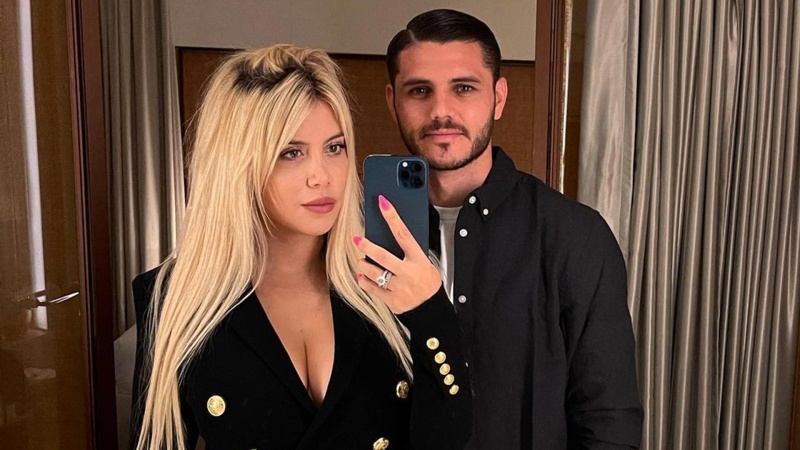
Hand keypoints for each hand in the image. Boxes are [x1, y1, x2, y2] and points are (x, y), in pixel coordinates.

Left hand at [353, 195, 441, 313]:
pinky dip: (364, 282)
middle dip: (367, 246)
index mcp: (418, 260)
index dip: (392, 217)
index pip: (403, 234)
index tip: (383, 203)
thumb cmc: (427, 283)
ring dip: (363, 266)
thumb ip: (410, 253)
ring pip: (373, 273)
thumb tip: (393, 237)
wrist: (431, 309)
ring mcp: (399, 287)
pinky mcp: (391, 300)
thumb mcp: (426, 264)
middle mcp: (407, 273)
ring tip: (361, 261)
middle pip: (382, 255)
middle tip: (357, 240)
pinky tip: (362, 277)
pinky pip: (372, 289)